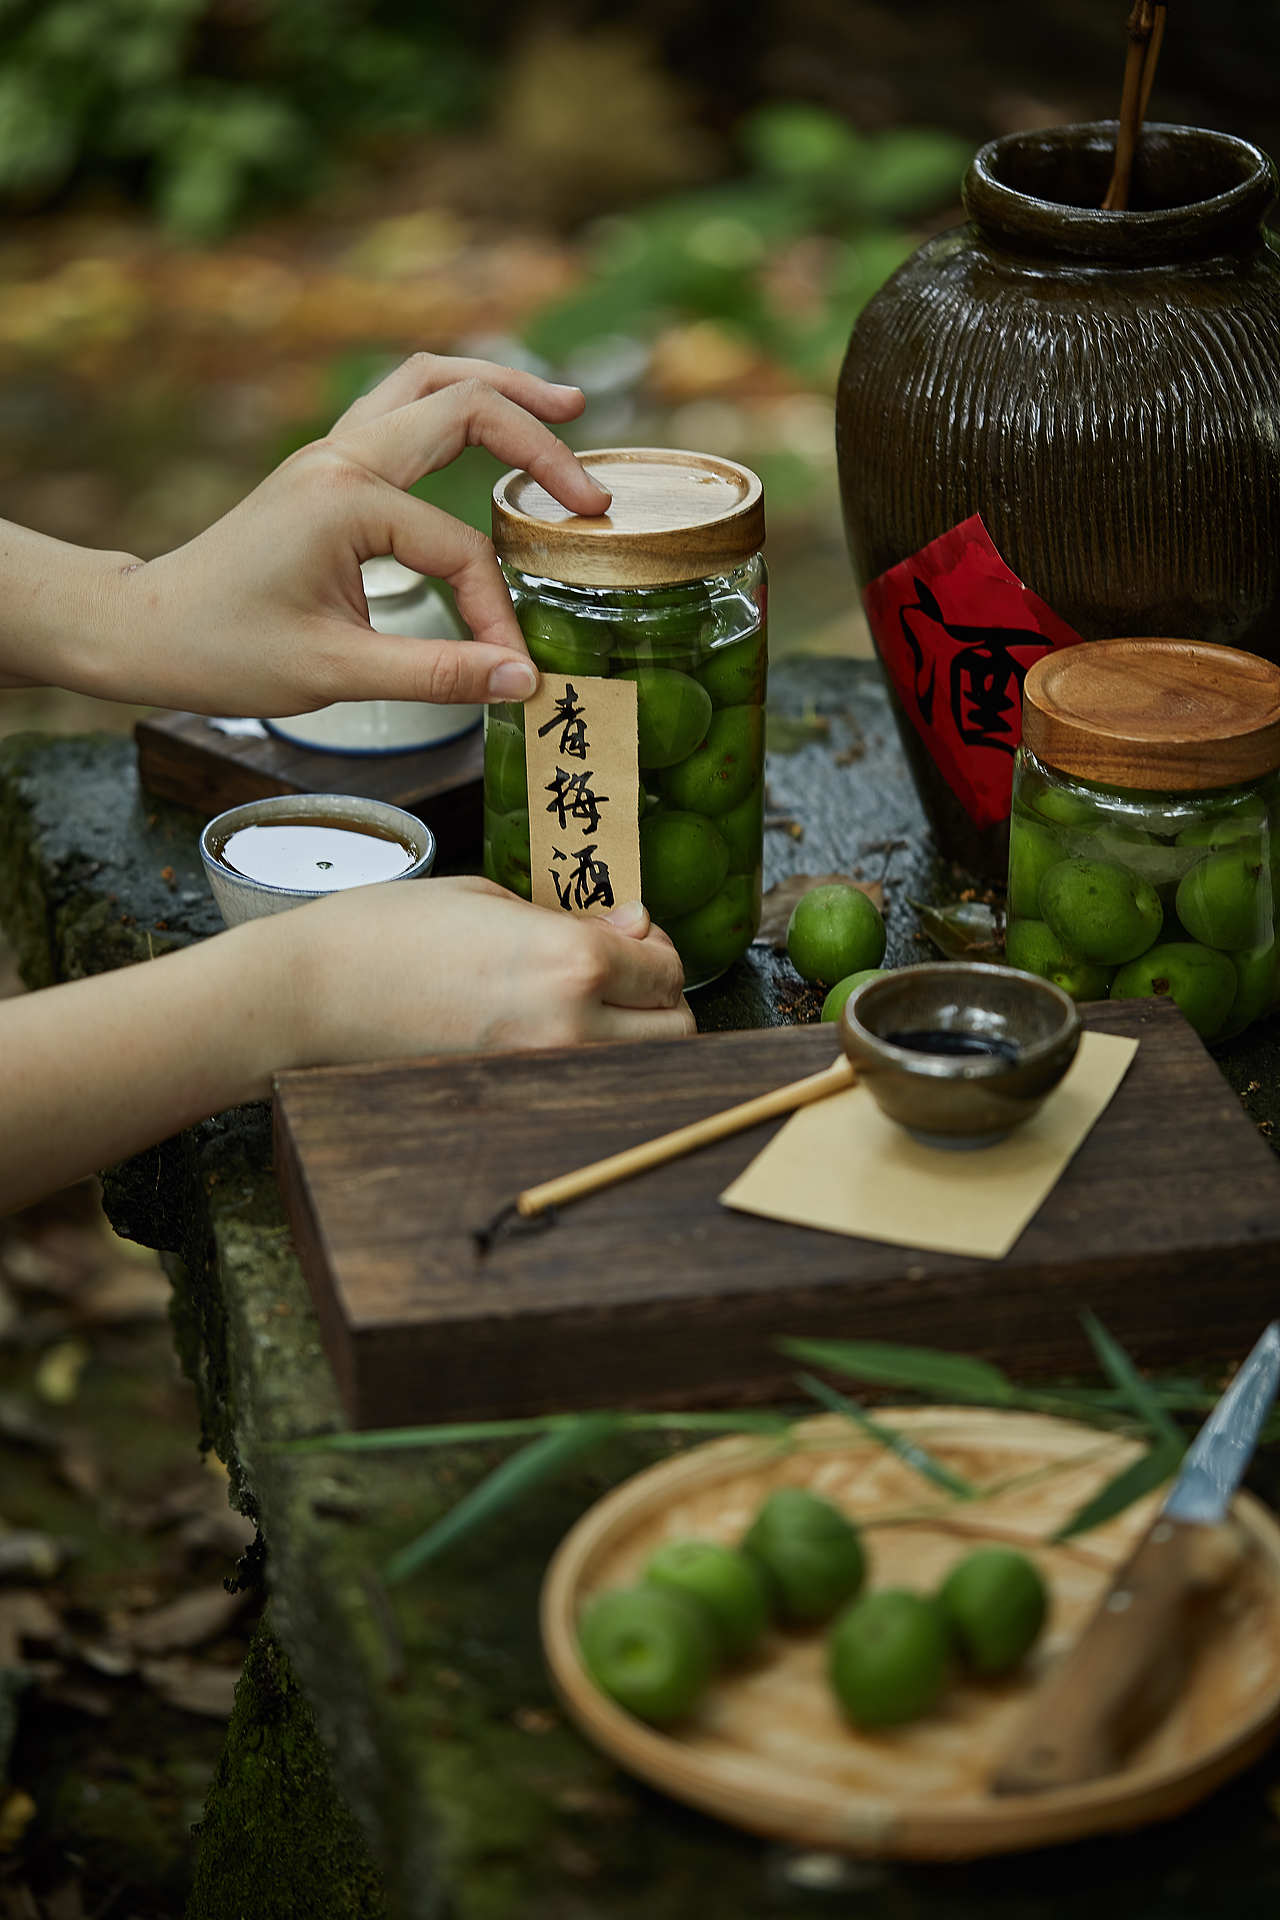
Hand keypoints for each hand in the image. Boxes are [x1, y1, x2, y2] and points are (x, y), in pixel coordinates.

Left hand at [53, 354, 611, 713]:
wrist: (145, 629)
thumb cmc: (224, 650)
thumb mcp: (335, 674)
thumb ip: (437, 676)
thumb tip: (522, 680)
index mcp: (345, 500)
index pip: (457, 550)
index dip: (496, 612)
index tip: (513, 668)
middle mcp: (340, 457)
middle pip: (461, 403)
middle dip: (537, 441)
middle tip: (592, 490)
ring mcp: (329, 453)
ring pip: (427, 382)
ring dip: (498, 388)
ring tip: (563, 407)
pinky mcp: (325, 468)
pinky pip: (402, 407)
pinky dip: (456, 404)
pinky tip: (491, 424)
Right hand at [273, 876, 694, 1064]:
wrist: (308, 996)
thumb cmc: (385, 931)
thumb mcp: (488, 897)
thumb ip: (572, 919)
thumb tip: (631, 927)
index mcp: (571, 960)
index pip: (667, 968)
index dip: (656, 949)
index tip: (632, 936)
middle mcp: (569, 1024)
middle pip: (674, 1029)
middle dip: (658, 999)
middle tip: (622, 974)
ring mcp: (540, 1071)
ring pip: (638, 1067)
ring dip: (632, 1037)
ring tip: (586, 1004)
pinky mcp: (510, 1097)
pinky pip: (581, 1084)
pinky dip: (585, 1062)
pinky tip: (544, 1030)